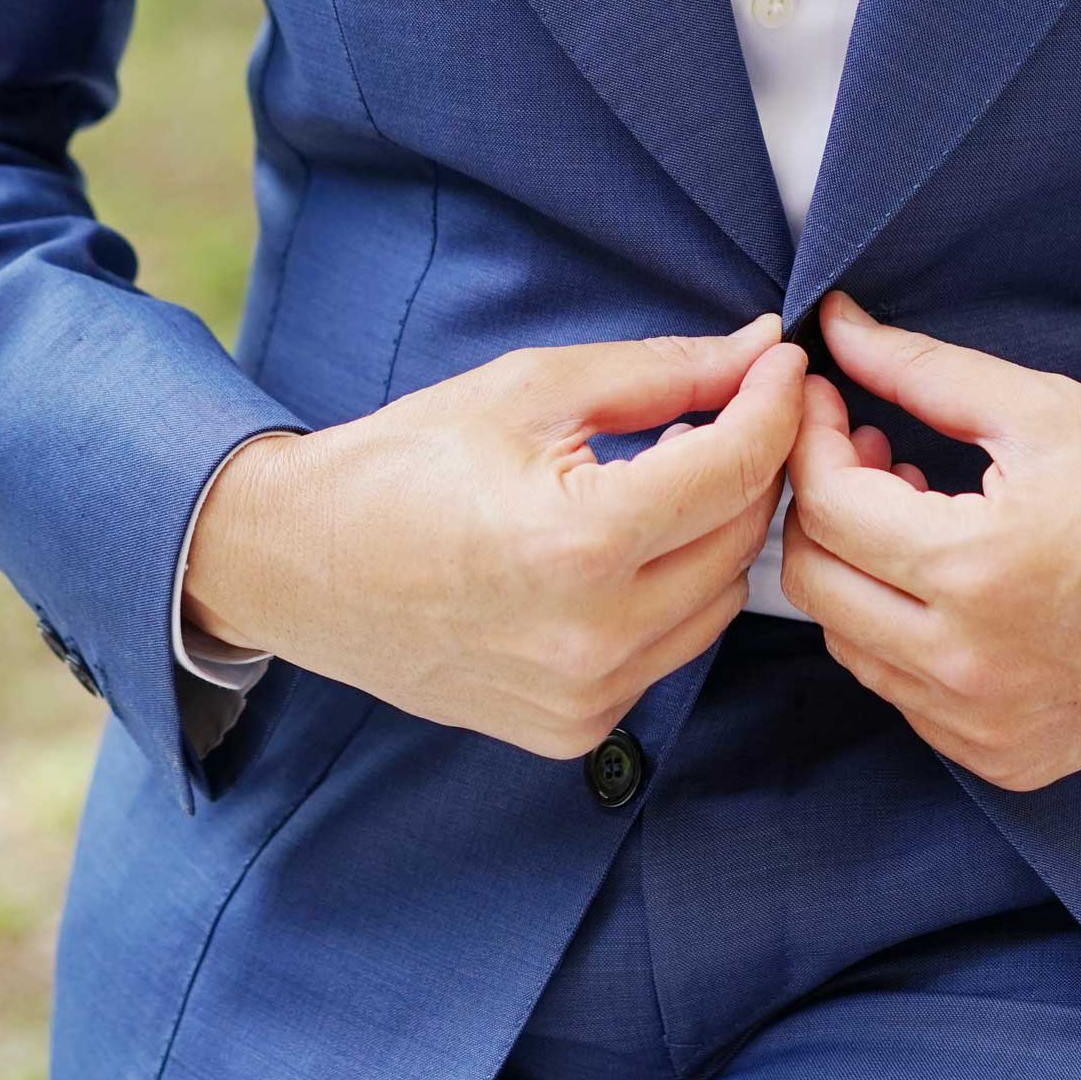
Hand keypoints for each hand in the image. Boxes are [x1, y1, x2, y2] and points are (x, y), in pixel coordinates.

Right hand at [184, 315, 805, 757]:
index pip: (735, 467)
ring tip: (679, 471)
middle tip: (737, 406)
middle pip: (741, 536)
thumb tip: (758, 351)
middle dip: (752, 463)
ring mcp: (587, 696)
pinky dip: (672, 591)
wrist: (298, 566)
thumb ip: (662, 373)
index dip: (774, 404)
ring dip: (717, 531)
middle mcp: (595, 637)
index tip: (782, 363)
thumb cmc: (403, 464)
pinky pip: (670, 650)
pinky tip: (632, 545)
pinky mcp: (576, 728)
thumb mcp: (532, 390)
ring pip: (719, 601)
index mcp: (582, 544)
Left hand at [780, 293, 1080, 789]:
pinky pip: (906, 696)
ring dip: (861, 572)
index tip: (828, 400)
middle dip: (822, 506)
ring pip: (852, 644)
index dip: (811, 439)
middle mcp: (970, 666)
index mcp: (975, 571)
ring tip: (921, 515)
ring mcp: (987, 725)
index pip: (827, 505)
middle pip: (814, 583)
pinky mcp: (1008, 758)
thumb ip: (924, 370)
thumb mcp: (1048, 412)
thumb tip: (837, 327)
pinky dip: (905, 635)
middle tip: (870, 454)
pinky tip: (955, 585)